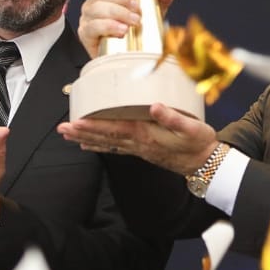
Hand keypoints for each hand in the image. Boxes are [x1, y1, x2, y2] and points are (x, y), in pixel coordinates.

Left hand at [58, 102, 217, 175]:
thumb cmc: (199, 143)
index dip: (94, 125)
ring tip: (69, 135)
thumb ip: (172, 117)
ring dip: (87, 139)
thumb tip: (155, 106)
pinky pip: (116, 148)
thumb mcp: (191, 128)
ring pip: (108, 144)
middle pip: (106, 137)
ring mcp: (139, 149)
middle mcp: (139, 143)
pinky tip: (90, 145)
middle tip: (63, 129)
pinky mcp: (143, 150)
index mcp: (147, 135)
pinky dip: (101, 146)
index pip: (115, 129)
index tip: (76, 122)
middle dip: (83, 133)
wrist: (206, 163)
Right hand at [79, 0, 175, 56]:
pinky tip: (121, 31)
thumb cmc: (137, 30)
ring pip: (96, 9)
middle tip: (137, 11)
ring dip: (118, 13)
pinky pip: (92, 27)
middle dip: (121, 0)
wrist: (132, 55)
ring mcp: (88, 20)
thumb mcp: (152, 12)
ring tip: (134, 22)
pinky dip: (108, 26)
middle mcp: (93, 5)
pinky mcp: (87, 35)